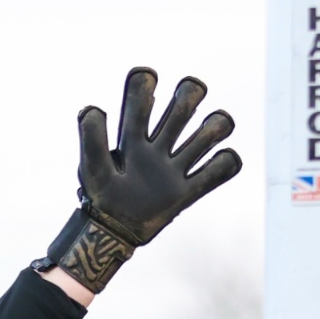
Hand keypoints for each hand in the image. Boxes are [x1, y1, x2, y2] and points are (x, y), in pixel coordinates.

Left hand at [37, 68, 241, 292]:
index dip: (145, 82)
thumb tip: (94, 107)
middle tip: (181, 107)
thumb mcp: (92, 168)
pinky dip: (227, 163)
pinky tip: (217, 165)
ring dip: (214, 128)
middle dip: (189, 94)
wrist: (111, 236)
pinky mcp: (187, 192)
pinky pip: (219, 171)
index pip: (141, 95)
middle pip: (184, 103)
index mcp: (132, 137)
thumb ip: (92, 139)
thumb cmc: (99, 199)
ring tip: (200, 142)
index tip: (146, 83)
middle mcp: (157, 146)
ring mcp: (174, 167)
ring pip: (209, 132)